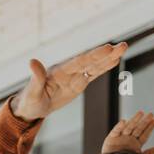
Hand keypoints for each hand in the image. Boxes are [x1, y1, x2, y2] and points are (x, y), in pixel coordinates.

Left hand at [10, 41, 127, 121]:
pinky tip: (114, 61)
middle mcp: (69, 70)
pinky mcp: (78, 83)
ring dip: (109, 59)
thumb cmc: (29, 101)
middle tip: (124, 45)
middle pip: (91, 61)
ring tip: (124, 49)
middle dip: (107, 54)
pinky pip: (93, 75)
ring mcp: (74, 76)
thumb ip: (35, 78)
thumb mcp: (31, 94)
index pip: (80, 62)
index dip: (94, 56)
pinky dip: (104, 68)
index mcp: (59, 72)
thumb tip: (32, 62)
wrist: (31, 107)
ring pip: (95, 66)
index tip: (107, 48)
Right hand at [102, 110, 153, 153]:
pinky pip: (116, 131)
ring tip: (141, 113)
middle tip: (151, 114)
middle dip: (144, 122)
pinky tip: (124, 122)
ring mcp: (120, 137)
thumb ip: (147, 153)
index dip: (149, 128)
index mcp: (135, 143)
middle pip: (138, 129)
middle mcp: (129, 138)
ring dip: (134, 120)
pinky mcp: (111, 138)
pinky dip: (119, 126)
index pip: (144, 134)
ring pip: (128, 127)